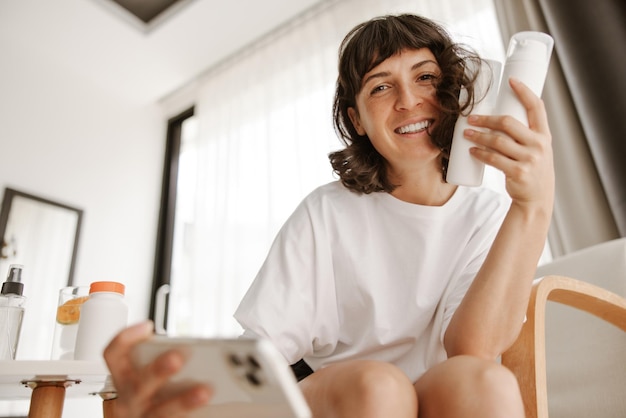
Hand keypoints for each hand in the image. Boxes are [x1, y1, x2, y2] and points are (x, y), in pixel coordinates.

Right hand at [103, 321, 212, 417]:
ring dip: (184, 401)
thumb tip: (194, 349)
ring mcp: (143, 417)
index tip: (147, 326)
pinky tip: (212, 408)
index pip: (114, 355)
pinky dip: (193, 415)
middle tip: (177, 357)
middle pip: (139, 384)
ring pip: (161, 412)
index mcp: (124, 378)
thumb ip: (162, 360)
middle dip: (158, 370)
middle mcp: (129, 399)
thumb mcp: (145, 375)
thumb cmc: (149, 394)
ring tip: (205, 391)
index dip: (126, 339)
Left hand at [464, 77, 554, 209]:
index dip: (524, 91)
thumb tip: (499, 116)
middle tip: (470, 118)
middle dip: (486, 119)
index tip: (510, 81)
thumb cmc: (532, 169)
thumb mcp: (537, 149)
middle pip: (508, 123)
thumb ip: (524, 134)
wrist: (537, 198)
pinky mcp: (518, 173)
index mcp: (544, 135)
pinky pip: (494, 159)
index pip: (536, 107)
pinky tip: (472, 150)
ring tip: (466, 133)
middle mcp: (539, 145)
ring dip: (478, 136)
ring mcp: (529, 159)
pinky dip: (480, 153)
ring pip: (498, 141)